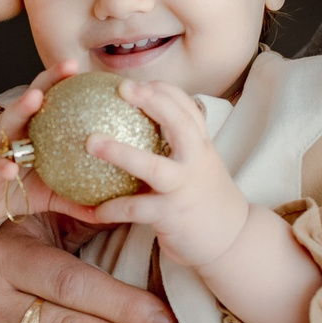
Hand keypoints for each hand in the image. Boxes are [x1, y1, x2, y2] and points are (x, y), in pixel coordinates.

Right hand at [0, 60, 82, 226]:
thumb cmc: (13, 189)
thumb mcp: (50, 195)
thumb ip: (76, 200)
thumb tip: (109, 214)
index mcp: (33, 132)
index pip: (54, 101)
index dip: (72, 85)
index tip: (95, 71)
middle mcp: (15, 130)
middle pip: (33, 99)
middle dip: (50, 79)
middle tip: (71, 66)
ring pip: (9, 121)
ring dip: (21, 109)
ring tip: (34, 98)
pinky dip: (1, 165)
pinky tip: (9, 168)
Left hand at [71, 79, 252, 269]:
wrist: (231, 240)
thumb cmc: (204, 199)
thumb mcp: (199, 166)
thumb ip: (179, 146)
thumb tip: (141, 125)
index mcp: (201, 147)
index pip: (187, 108)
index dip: (164, 90)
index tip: (138, 82)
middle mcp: (196, 162)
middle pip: (179, 123)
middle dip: (152, 101)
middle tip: (122, 88)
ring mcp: (184, 188)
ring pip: (152, 166)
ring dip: (120, 152)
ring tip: (90, 142)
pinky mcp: (171, 215)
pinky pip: (135, 209)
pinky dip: (111, 208)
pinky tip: (90, 209)